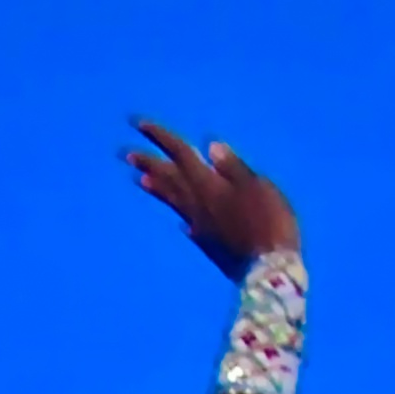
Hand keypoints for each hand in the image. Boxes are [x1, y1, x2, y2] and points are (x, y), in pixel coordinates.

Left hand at [122, 122, 300, 280]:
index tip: (140, 125)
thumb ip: (232, 167)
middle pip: (170, 179)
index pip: (180, 154)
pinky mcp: (208, 244)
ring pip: (174, 201)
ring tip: (139, 178)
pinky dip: (181, 214)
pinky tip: (179, 219)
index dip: (160, 138)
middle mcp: (197, 204)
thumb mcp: (256, 186)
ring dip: (157, 188)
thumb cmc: (268, 221)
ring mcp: (200, 226)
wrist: (268, 268)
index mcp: (208, 185)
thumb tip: (210, 147)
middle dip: (149, 163)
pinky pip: (188, 222)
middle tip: (126, 154)